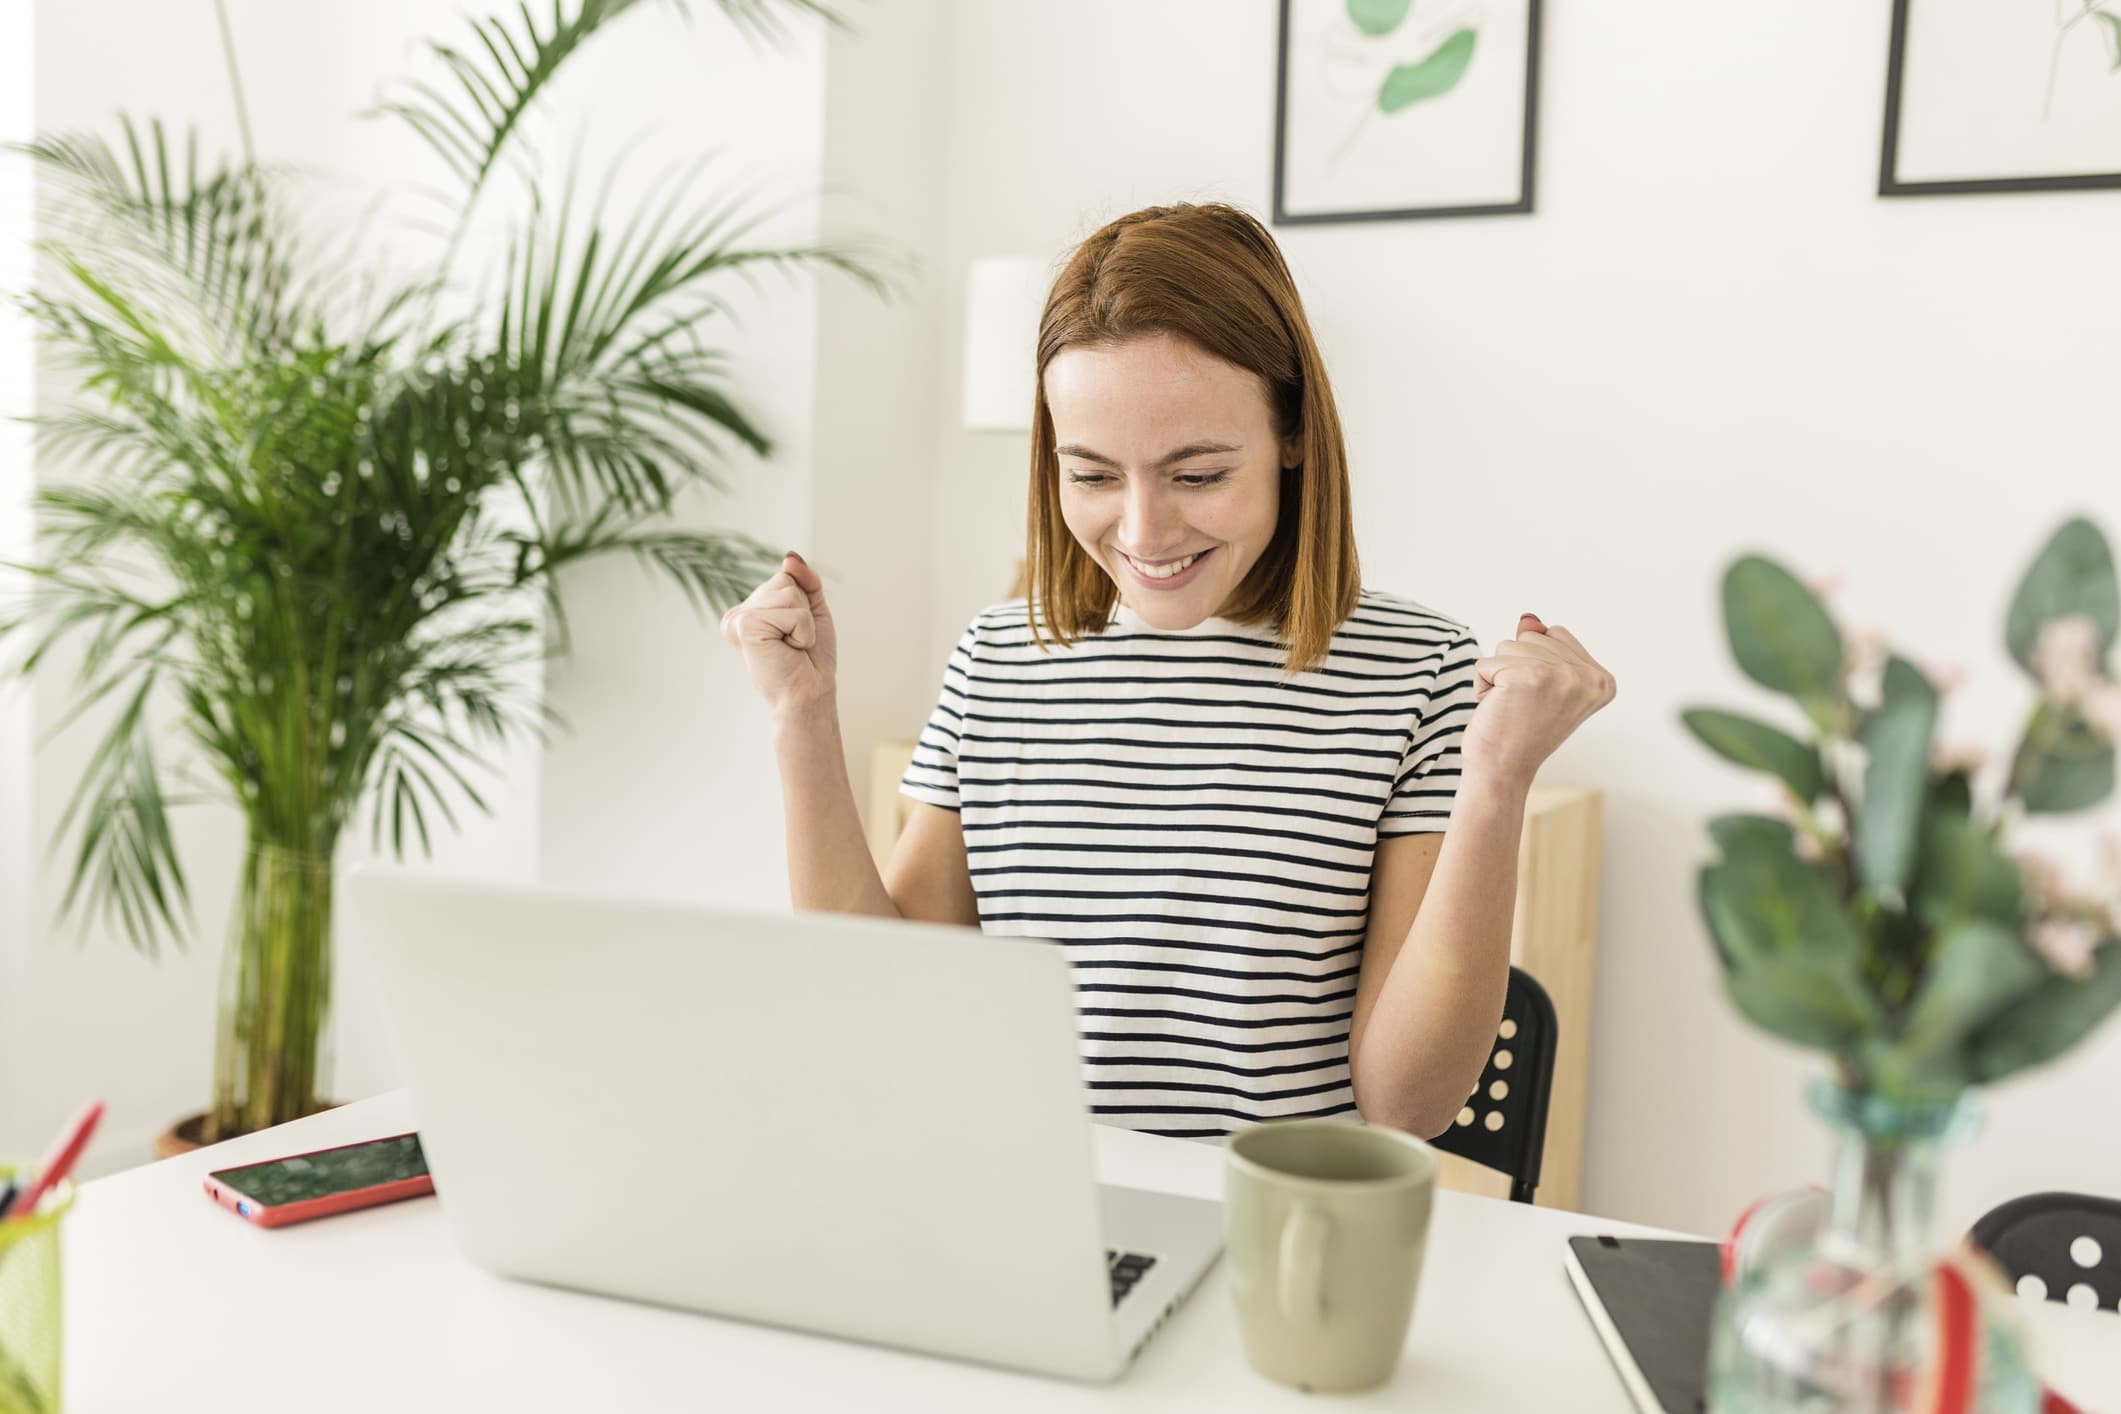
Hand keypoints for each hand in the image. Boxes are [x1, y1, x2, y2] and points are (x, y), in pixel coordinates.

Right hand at [720, 552, 837, 715]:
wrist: (808, 695)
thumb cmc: (810, 660)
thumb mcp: (812, 611)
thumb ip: (804, 581)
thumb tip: (789, 558)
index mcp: (748, 610)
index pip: (784, 577)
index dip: (803, 604)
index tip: (795, 633)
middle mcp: (737, 614)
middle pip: (785, 581)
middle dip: (803, 611)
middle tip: (794, 642)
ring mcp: (737, 619)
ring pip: (789, 593)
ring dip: (804, 622)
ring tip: (791, 646)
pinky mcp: (744, 626)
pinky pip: (791, 611)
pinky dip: (802, 630)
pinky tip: (788, 649)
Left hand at [1461, 613, 1615, 791]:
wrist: (1503, 772)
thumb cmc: (1520, 731)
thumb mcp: (1541, 683)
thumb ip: (1541, 646)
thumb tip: (1529, 619)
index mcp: (1603, 680)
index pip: (1555, 634)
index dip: (1535, 664)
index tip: (1542, 700)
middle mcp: (1589, 677)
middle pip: (1531, 636)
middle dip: (1515, 668)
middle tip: (1524, 707)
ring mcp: (1560, 675)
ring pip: (1508, 646)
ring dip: (1499, 677)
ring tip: (1511, 708)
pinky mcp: (1527, 676)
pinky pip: (1485, 663)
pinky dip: (1482, 686)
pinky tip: (1497, 710)